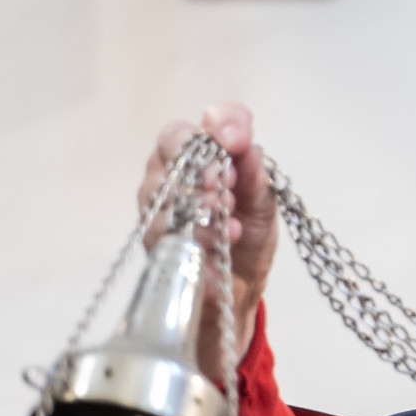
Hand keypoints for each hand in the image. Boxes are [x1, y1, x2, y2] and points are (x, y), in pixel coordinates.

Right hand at [136, 102, 278, 378]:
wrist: (237, 295)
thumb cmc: (247, 241)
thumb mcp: (262, 205)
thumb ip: (254, 173)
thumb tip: (246, 146)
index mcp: (196, 157)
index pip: (199, 120)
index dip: (218, 124)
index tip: (237, 143)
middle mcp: (169, 175)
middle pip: (171, 143)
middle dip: (206, 163)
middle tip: (231, 189)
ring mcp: (156, 210)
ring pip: (165, 189)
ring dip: (203, 208)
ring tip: (232, 230)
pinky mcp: (153, 248)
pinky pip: (165, 235)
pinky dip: (197, 244)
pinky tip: (217, 255)